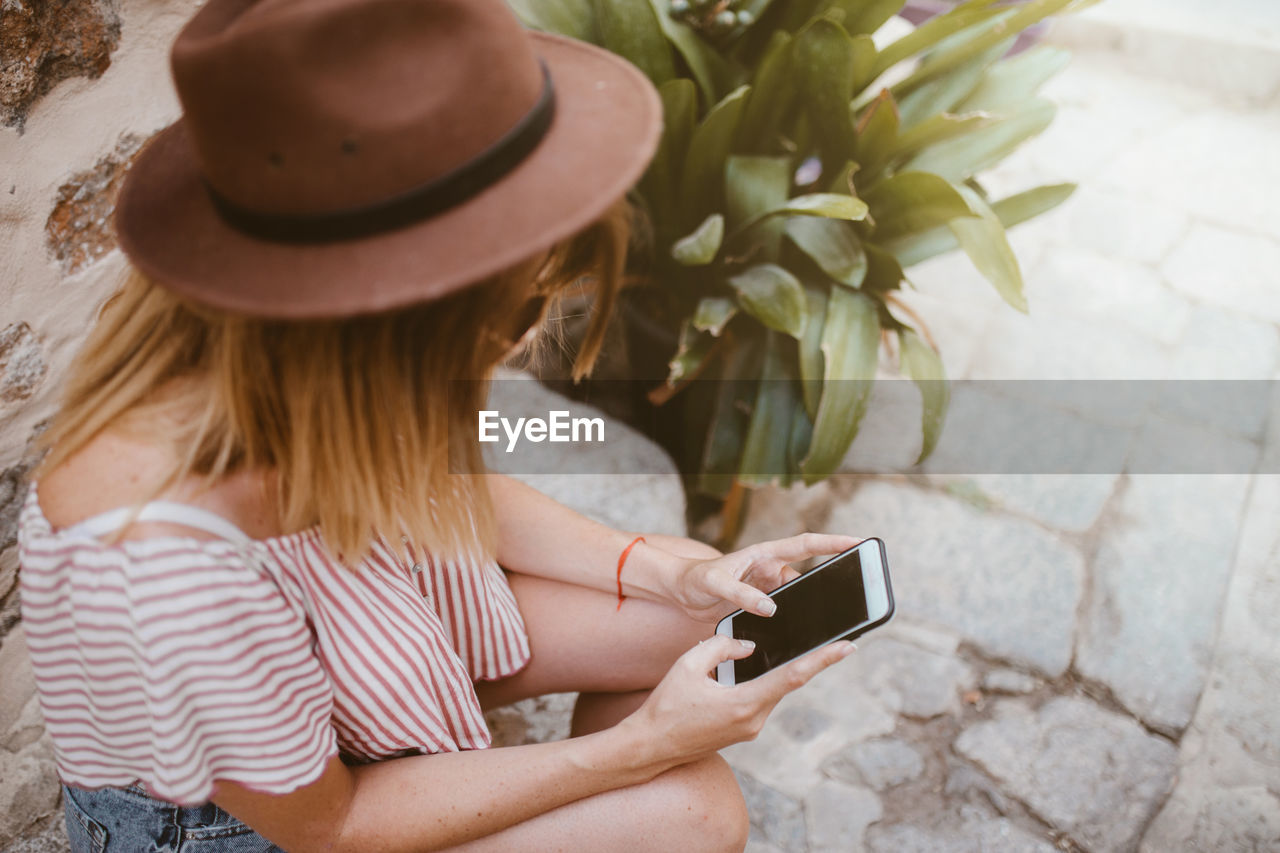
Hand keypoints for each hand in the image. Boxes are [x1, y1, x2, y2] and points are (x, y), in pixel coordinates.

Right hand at [619, 635, 855, 770]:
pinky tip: (748, 672)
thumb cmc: (666, 706)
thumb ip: (721, 646)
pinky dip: (759, 683)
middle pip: (785, 682)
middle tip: (826, 638)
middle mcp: (753, 720)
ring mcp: (749, 729)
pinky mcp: (743, 731)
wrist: (650, 747)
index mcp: (744, 704)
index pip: (793, 676)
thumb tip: (747, 646)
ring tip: (770, 649)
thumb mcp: (688, 664)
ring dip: (773, 671)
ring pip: (770, 690)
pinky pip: (759, 700)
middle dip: (802, 660)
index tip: (848, 647)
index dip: (823, 660)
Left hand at [664, 533, 861, 621]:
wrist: (680, 592)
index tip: (858, 542)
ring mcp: (768, 589)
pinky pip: (785, 615)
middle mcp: (771, 570)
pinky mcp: (762, 607)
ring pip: (799, 599)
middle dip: (830, 586)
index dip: (833, 543)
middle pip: (809, 578)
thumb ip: (740, 594)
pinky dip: (792, 625)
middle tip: (854, 597)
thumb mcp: (715, 583)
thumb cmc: (695, 578)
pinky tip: (798, 639)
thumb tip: (771, 608)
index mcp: (764, 554)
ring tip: (827, 626)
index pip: (806, 545)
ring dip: (810, 610)